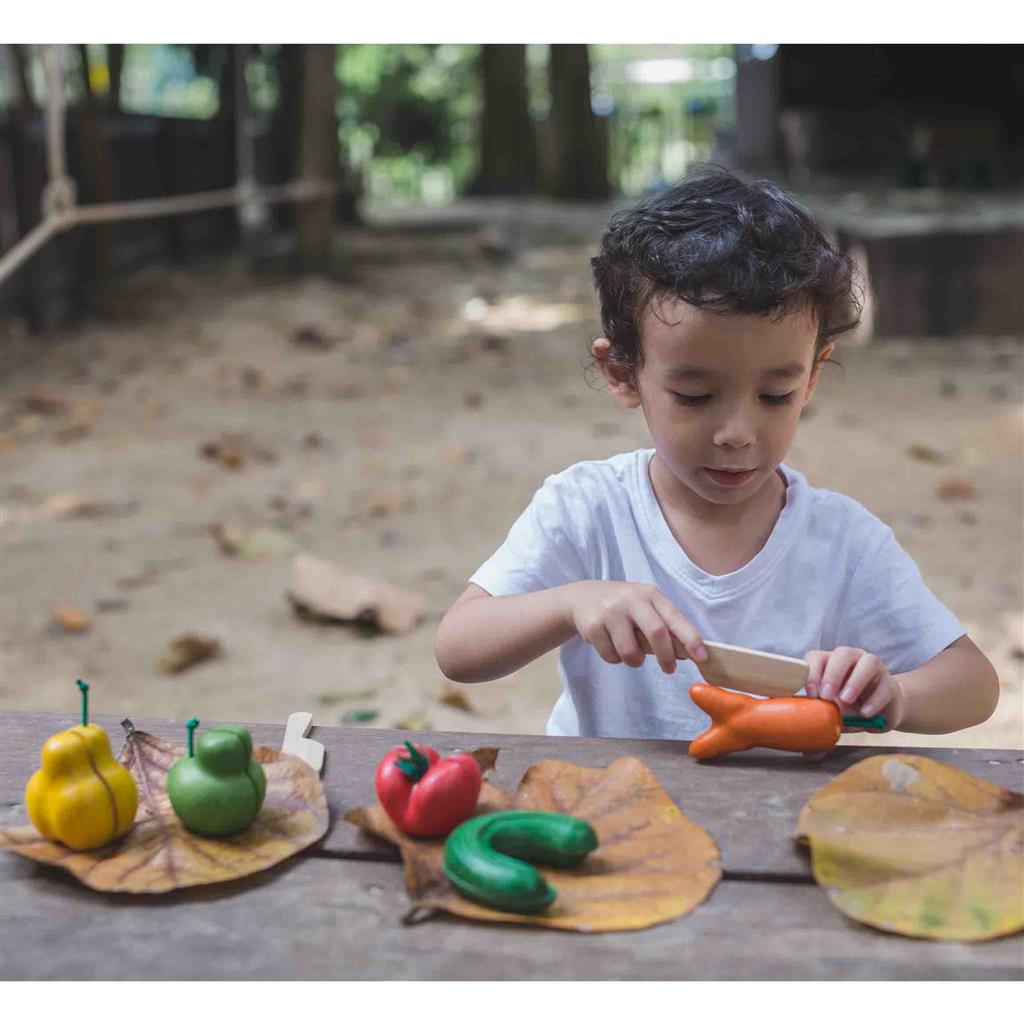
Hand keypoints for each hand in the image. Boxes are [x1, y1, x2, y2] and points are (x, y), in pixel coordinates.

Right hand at [563, 581, 706, 673]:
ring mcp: (610, 611)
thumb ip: (665, 626)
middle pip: (656, 633)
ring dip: (635, 660)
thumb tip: (688, 653)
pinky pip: (611, 656)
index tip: (702, 657)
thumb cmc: (624, 607)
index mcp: (651, 594)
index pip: (675, 617)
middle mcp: (632, 599)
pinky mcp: (593, 625)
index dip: (690, 638)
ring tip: (630, 651)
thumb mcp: (646, 607)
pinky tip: (610, 644)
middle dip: (666, 656)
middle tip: (669, 669)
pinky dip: (614, 658)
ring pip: (631, 652)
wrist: (582, 597)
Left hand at [804, 647, 904, 729]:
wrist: (883, 712)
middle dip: (832, 674)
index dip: (812, 673)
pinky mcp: (891, 683)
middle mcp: (852, 659)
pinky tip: (865, 713)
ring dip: (855, 681)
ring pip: (867, 662)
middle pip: (842, 654)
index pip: (817, 657)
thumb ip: (819, 728)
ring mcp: (873, 668)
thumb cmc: (850, 709)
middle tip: (827, 696)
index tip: (810, 693)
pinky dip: (874, 700)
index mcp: (831, 662)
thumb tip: (807, 754)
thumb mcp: (832, 715)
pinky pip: (884, 686)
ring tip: (846, 701)